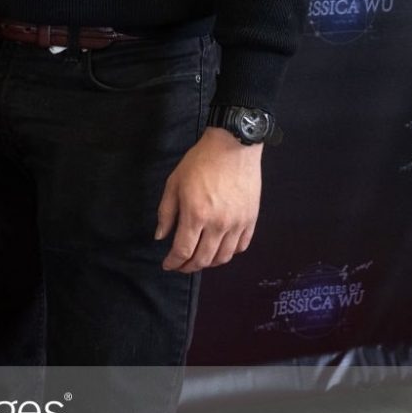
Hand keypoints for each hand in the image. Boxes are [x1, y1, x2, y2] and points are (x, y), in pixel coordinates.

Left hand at [154, 126, 262, 271]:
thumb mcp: (175, 183)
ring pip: (223, 257)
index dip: (173, 262)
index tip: (168, 264)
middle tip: (181, 265)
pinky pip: (241, 246)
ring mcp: (237, 223)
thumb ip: (166, 212)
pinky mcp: (251, 219)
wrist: (233, 145)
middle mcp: (218, 224)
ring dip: (209, 263)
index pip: (183, 251)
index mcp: (196, 215)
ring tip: (200, 259)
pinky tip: (220, 248)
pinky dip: (229, 253)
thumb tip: (161, 236)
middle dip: (188, 267)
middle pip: (203, 259)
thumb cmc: (201, 161)